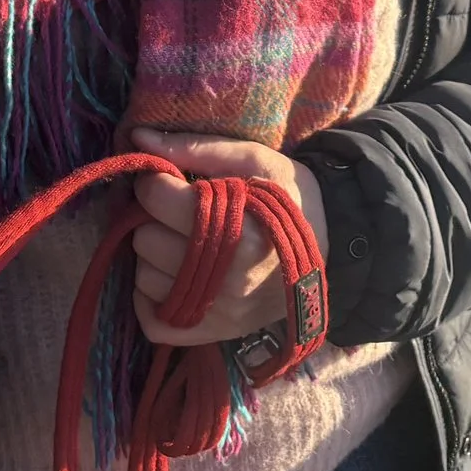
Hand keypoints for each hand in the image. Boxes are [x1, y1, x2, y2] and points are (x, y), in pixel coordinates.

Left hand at [127, 127, 327, 347]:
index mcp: (238, 228)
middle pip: (146, 239)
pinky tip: (172, 276)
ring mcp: (220, 312)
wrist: (334, 245)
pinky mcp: (216, 333)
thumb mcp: (254, 159)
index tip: (169, 179)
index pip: (157, 200)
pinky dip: (152, 299)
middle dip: (155, 219)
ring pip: (144, 278)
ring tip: (182, 241)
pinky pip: (155, 324)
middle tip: (179, 212)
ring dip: (154, 256)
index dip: (155, 182)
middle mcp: (227, 278)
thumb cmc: (290, 196)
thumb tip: (137, 137)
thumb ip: (195, 147)